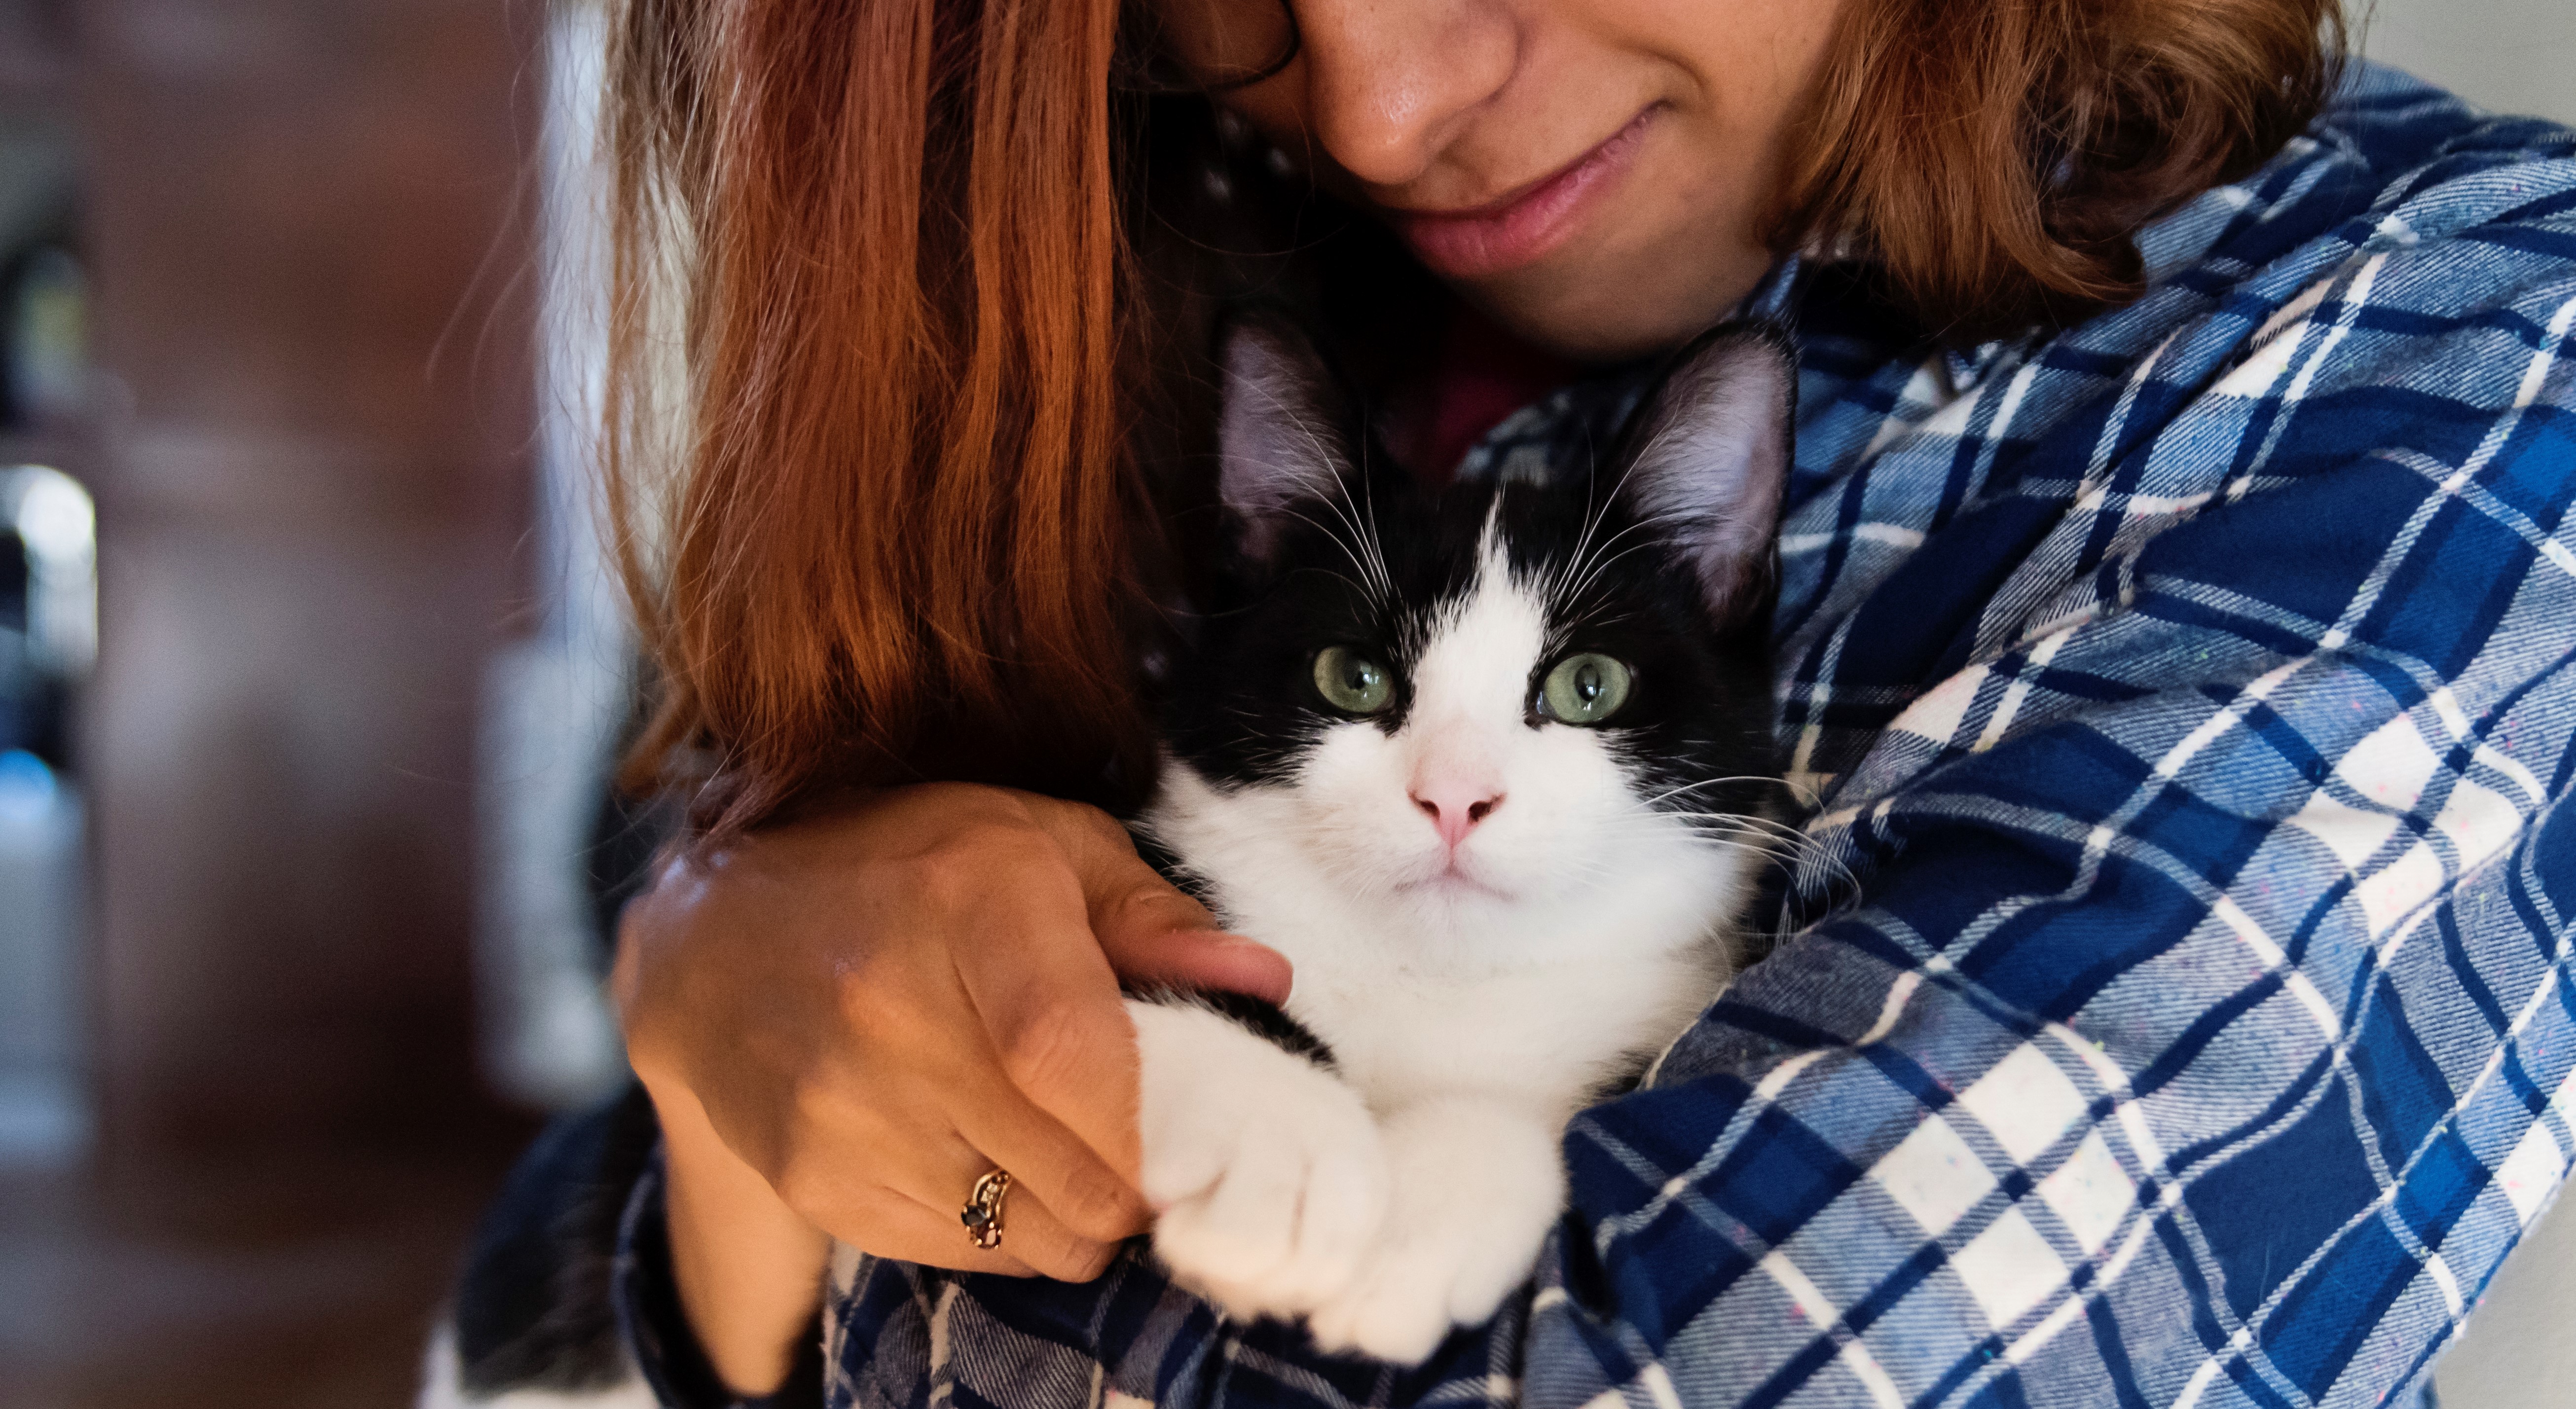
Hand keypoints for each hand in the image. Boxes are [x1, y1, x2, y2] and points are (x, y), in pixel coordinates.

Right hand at [615, 782, 1292, 1281]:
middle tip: (1140, 1149)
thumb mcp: (1040, 845)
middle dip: (1134, 1181)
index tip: (1184, 1128)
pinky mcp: (811, 1175)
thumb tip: (1264, 980)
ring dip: (1072, 1214)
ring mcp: (841, 1102)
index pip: (1079, 1057)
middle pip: (1070, 1166)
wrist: (712, 935)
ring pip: (1023, 1229)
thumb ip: (1155, 916)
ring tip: (1066, 1154)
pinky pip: (958, 1251)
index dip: (1148, 1121)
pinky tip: (991, 1166)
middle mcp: (891, 1005)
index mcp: (969, 898)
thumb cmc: (907, 871)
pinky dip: (1000, 1231)